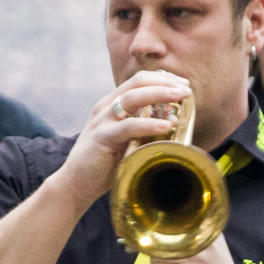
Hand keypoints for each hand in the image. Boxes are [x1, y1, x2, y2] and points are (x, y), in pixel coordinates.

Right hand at [54, 73, 191, 207]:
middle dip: (165, 82)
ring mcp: (103, 120)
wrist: (76, 183)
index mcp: (112, 104)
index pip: (139, 80)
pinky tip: (166, 125)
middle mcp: (106, 107)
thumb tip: (173, 123)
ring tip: (181, 98)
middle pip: (137, 82)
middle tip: (187, 89)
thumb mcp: (126, 140)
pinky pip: (128, 126)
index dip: (162, 79)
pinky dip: (149, 124)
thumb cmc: (104, 164)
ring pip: (133, 97)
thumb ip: (143, 128)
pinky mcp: (102, 137)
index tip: (184, 85)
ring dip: (160, 94)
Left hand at [149, 233, 239, 263]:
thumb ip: (190, 239)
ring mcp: (193, 255)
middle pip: (159, 241)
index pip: (169, 227)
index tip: (171, 255)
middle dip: (161, 258)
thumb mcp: (208, 249)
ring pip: (155, 257)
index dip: (165, 244)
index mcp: (205, 229)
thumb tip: (160, 234)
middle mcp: (200, 238)